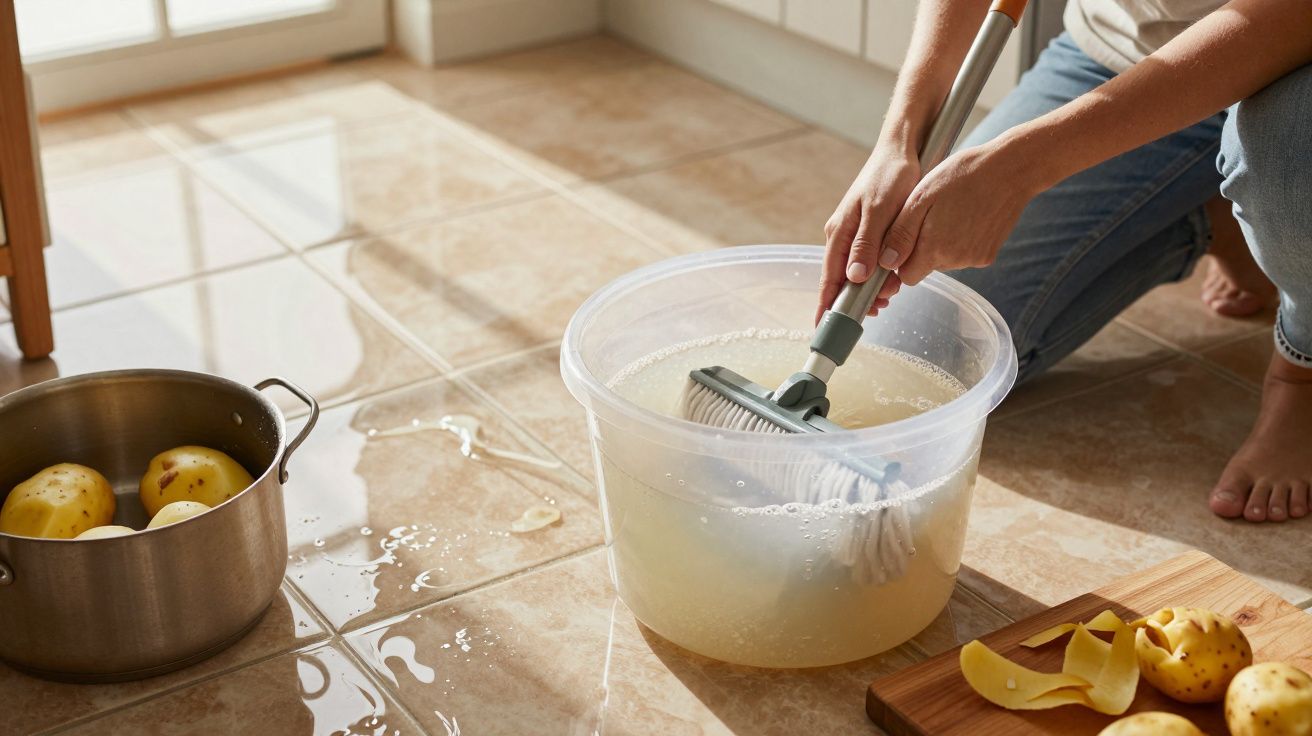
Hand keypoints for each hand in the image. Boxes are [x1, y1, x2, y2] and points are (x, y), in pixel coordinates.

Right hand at [819, 146, 921, 321]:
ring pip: (854, 272)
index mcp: (840, 233)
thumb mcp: (880, 210)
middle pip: (840, 279)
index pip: (829, 278)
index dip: (826, 305)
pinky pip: (866, 260)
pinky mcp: (866, 230)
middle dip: (852, 301)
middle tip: (872, 315)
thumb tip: (853, 276)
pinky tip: (889, 280)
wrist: (900, 150)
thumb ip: (866, 243)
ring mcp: (853, 233)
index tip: (822, 327)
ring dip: (868, 289)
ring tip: (886, 299)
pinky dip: (876, 275)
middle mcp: (841, 235)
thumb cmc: (890, 176)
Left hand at [880, 140, 1041, 285]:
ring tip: (950, 212)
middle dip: (921, 248)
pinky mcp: (988, 255)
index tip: (907, 235)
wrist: (1011, 170)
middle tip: (930, 216)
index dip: (902, 258)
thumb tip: (886, 262)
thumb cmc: (962, 176)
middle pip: (925, 268)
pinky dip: (960, 242)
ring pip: (944, 262)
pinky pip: (964, 256)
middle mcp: (956, 261)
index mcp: (935, 249)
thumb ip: (901, 233)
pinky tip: (967, 217)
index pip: (906, 275)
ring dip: (941, 244)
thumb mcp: (920, 198)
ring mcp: (975, 260)